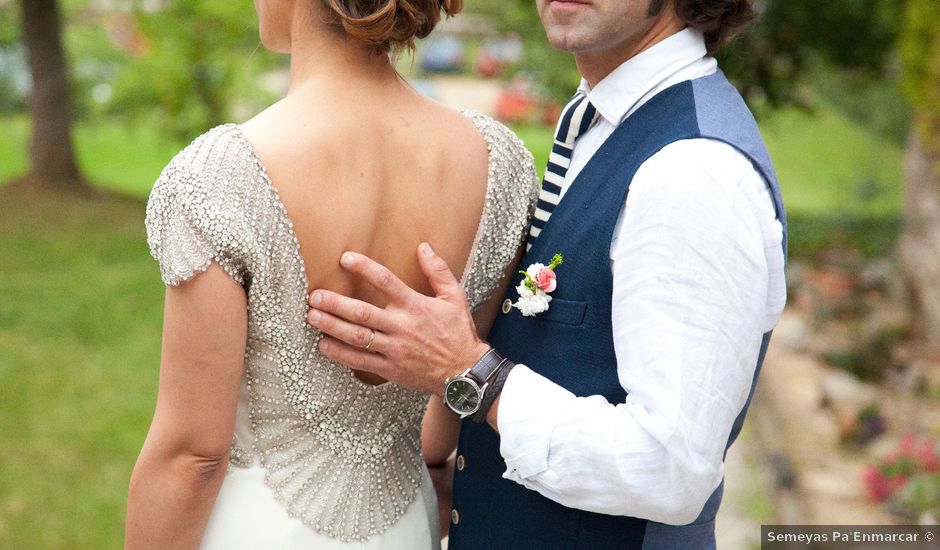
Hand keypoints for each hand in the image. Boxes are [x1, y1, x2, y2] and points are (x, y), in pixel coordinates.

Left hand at [306, 242, 490, 395]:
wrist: (465, 372)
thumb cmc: (459, 332)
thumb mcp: (455, 297)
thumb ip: (438, 271)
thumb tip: (423, 247)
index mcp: (415, 306)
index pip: (386, 281)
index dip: (364, 268)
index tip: (345, 258)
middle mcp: (402, 327)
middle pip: (362, 312)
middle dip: (335, 303)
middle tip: (315, 295)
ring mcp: (394, 349)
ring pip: (357, 337)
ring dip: (332, 326)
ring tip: (312, 316)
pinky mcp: (390, 369)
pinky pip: (360, 361)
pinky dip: (339, 353)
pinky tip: (323, 345)